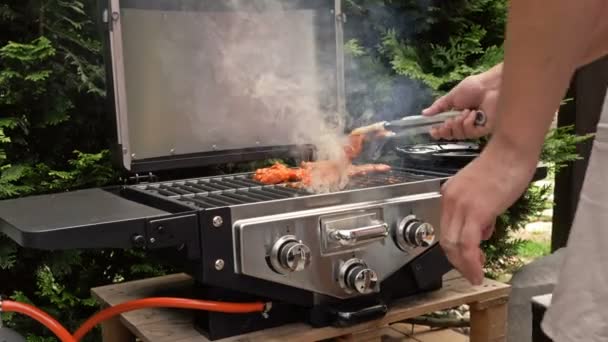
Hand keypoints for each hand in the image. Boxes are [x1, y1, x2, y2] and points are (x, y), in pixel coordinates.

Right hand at [422, 75, 497, 139]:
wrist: (490, 86)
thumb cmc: (474, 88)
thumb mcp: (452, 96)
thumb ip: (439, 107)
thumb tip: (424, 113)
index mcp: (457, 115)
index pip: (446, 129)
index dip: (438, 132)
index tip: (432, 130)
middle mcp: (466, 123)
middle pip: (451, 135)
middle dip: (446, 130)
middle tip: (446, 123)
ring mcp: (475, 126)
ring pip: (460, 135)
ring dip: (458, 123)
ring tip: (464, 112)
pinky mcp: (484, 129)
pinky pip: (470, 133)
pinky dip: (468, 123)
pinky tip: (472, 114)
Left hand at [439, 142, 536, 284]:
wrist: (511, 150)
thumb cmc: (504, 166)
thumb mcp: (484, 191)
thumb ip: (480, 210)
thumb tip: (484, 230)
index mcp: (449, 194)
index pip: (446, 227)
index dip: (455, 247)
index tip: (467, 259)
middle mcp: (449, 200)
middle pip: (446, 239)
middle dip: (457, 261)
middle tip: (470, 272)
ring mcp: (460, 206)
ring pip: (454, 245)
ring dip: (464, 266)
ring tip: (476, 276)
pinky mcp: (476, 212)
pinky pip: (468, 245)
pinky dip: (471, 263)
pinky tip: (479, 272)